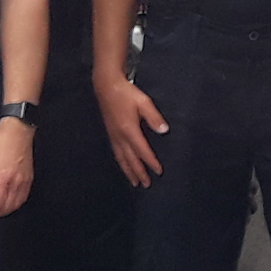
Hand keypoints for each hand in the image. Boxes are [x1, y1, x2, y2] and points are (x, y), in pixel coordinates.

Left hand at [0, 120, 33, 220]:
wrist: (17, 132)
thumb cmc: (0, 144)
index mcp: (3, 179)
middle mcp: (16, 182)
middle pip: (8, 207)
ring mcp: (25, 180)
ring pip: (18, 204)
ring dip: (7, 210)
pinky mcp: (29, 177)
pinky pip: (24, 196)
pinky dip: (16, 203)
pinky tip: (10, 202)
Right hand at [98, 72, 167, 186]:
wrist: (106, 86)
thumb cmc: (127, 93)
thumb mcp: (144, 102)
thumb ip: (154, 117)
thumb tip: (164, 131)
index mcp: (129, 130)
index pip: (142, 151)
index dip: (151, 162)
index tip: (158, 172)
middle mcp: (120, 136)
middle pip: (130, 159)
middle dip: (139, 172)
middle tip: (146, 184)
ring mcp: (113, 136)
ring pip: (121, 158)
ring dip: (128, 171)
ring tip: (135, 182)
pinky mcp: (110, 133)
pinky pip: (116, 153)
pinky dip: (121, 162)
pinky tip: (123, 165)